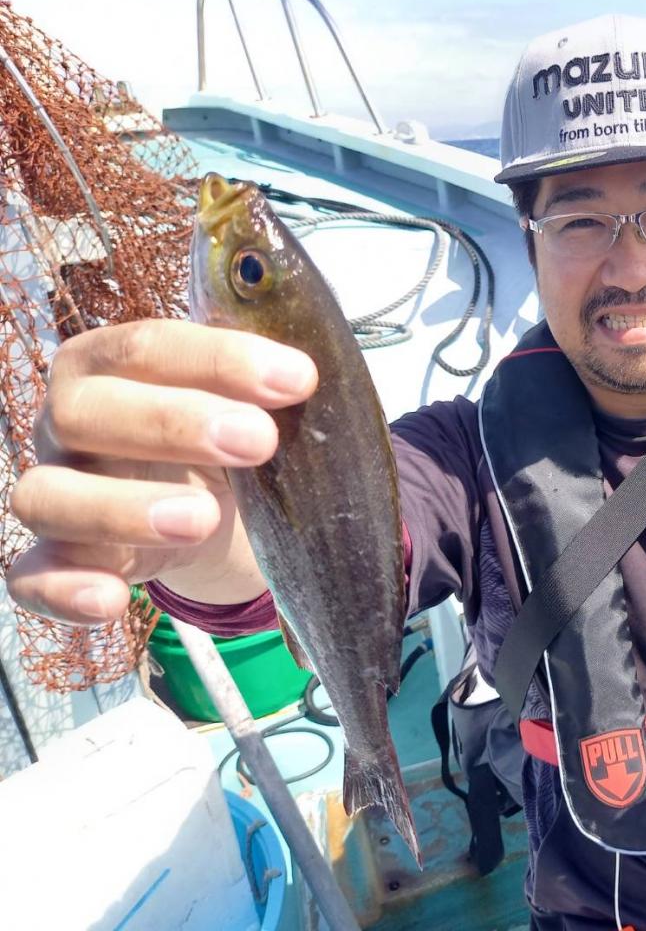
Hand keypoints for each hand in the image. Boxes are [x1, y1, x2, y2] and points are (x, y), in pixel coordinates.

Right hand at [7, 320, 316, 624]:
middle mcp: (69, 421)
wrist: (216, 508)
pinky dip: (67, 591)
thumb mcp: (252, 405)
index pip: (149, 346)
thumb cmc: (227, 436)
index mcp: (111, 364)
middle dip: (175, 423)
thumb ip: (270, 389)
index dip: (222, 360)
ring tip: (201, 520)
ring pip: (46, 496)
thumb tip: (311, 378)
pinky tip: (113, 600)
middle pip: (85, 412)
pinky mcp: (56, 562)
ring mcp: (55, 492)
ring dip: (122, 509)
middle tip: (260, 441)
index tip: (299, 379)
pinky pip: (33, 579)